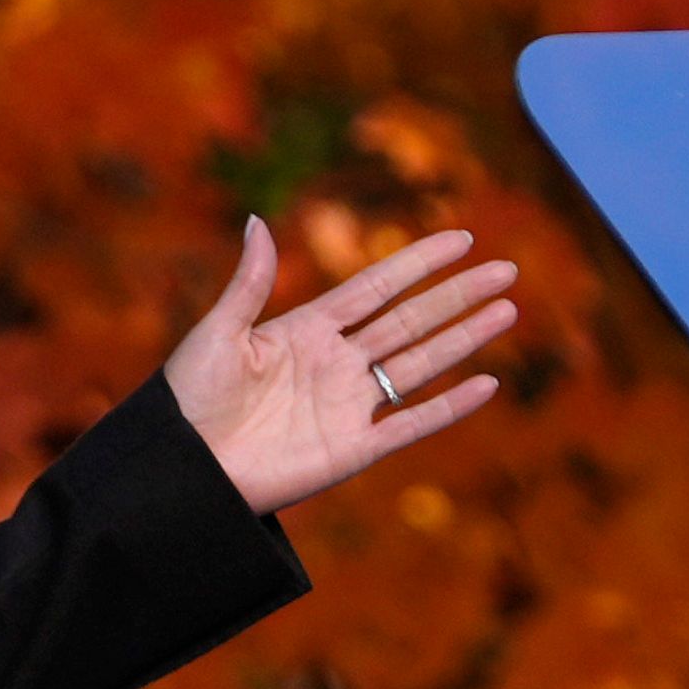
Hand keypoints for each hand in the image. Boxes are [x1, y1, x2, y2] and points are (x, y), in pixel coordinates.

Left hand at [162, 218, 516, 515]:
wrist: (182, 469)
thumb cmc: (187, 401)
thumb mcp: (217, 334)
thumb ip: (249, 282)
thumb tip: (256, 220)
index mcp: (305, 331)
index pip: (375, 288)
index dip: (417, 263)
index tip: (461, 239)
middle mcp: (335, 364)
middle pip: (409, 321)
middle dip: (457, 296)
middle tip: (506, 270)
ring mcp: (346, 406)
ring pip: (419, 365)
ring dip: (464, 338)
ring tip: (507, 310)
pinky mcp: (351, 449)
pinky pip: (410, 424)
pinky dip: (448, 407)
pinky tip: (486, 384)